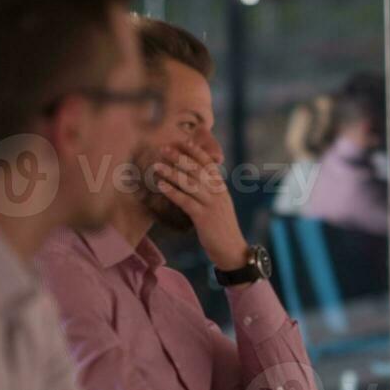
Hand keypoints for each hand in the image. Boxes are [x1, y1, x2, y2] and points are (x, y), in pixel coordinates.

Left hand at [150, 139, 247, 270]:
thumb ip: (209, 190)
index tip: (182, 140)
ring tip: (157, 165)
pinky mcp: (204, 218)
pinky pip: (186, 201)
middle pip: (197, 170)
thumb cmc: (221, 227)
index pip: (208, 163)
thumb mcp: (218, 204)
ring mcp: (211, 204)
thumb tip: (194, 177)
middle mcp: (217, 192)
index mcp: (221, 187)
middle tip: (164, 148)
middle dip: (180, 157)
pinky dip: (173, 192)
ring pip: (190, 183)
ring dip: (172, 173)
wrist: (232, 249)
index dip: (195, 151)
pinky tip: (161, 185)